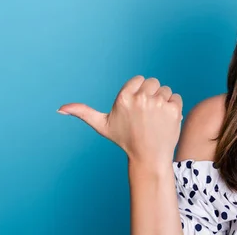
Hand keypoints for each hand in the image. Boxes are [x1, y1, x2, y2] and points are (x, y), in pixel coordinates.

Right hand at [57, 75, 182, 164]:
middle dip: (152, 95)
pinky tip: (166, 120)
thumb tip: (60, 108)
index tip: (137, 108)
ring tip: (156, 119)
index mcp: (124, 97)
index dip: (139, 92)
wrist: (148, 157)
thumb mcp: (102, 125)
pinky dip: (174, 108)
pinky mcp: (173, 109)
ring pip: (166, 90)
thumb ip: (83, 112)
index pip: (140, 79)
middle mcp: (140, 98)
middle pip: (153, 82)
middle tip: (147, 114)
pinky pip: (176, 98)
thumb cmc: (125, 139)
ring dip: (164, 102)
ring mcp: (158, 103)